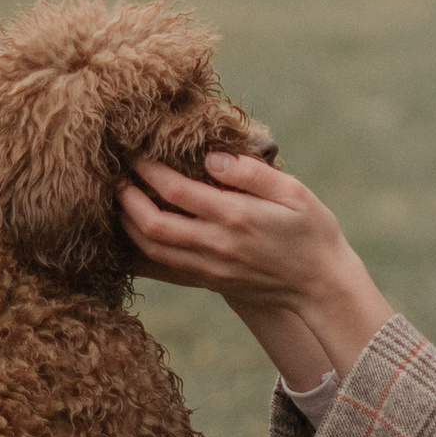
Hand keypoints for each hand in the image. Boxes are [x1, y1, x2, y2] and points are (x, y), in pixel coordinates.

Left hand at [117, 154, 393, 387]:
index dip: (149, 170)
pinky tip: (128, 238)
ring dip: (126, 225)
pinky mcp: (207, 281)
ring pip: (151, 250)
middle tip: (115, 174)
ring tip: (118, 200)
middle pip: (152, 225)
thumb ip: (252, 173)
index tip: (136, 151)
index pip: (177, 191)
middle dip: (126, 198)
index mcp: (236, 217)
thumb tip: (212, 158)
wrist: (320, 285)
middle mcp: (216, 245)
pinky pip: (161, 270)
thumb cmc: (311, 231)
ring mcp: (208, 268)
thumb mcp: (294, 192)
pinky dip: (138, 254)